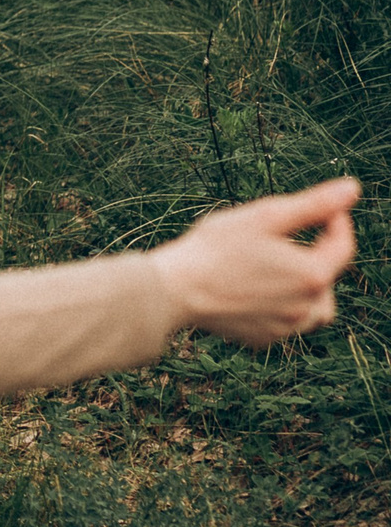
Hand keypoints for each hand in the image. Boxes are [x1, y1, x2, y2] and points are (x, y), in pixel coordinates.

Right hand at [152, 177, 358, 347]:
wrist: (173, 291)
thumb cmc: (214, 248)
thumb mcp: (265, 217)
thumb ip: (314, 204)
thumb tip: (353, 188)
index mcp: (313, 274)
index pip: (343, 244)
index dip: (335, 221)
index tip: (317, 210)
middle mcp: (307, 307)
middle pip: (327, 277)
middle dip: (315, 256)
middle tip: (283, 241)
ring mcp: (285, 327)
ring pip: (314, 308)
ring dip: (305, 289)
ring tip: (278, 272)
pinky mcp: (263, 339)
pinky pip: (286, 323)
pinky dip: (280, 307)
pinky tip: (254, 291)